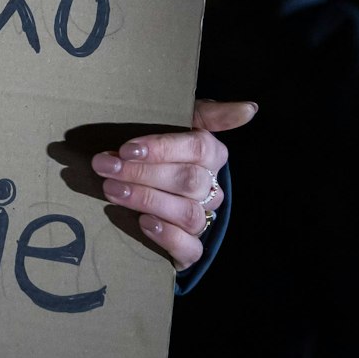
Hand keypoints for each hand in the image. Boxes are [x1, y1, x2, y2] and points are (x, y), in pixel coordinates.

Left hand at [90, 99, 255, 269]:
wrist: (146, 186)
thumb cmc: (162, 149)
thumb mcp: (180, 122)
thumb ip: (212, 114)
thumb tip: (251, 108)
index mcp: (212, 155)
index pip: (198, 148)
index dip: (162, 149)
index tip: (126, 149)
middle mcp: (211, 188)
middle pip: (188, 181)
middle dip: (143, 174)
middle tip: (107, 168)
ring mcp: (203, 220)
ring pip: (188, 213)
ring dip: (147, 200)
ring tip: (112, 190)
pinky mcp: (191, 249)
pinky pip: (190, 248)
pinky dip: (168, 236)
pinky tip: (144, 222)